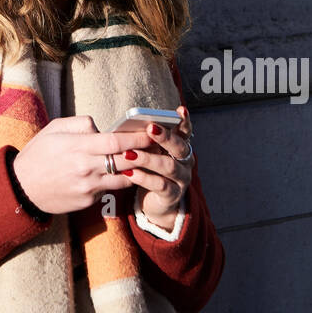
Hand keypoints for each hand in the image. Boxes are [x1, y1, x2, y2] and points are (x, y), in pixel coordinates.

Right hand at [12, 115, 156, 215]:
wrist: (22, 188)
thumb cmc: (38, 154)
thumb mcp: (54, 129)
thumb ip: (81, 124)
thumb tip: (103, 128)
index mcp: (78, 147)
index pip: (116, 142)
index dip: (136, 138)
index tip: (150, 132)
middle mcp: (86, 169)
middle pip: (125, 161)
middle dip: (144, 153)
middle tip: (159, 146)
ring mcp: (88, 188)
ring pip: (123, 179)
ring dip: (137, 170)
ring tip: (148, 161)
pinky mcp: (88, 202)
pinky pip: (109, 189)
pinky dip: (118, 181)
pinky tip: (125, 174)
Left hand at [130, 105, 193, 228]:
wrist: (153, 202)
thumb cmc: (150, 170)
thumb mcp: (149, 153)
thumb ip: (144, 140)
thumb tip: (126, 125)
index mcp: (180, 147)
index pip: (185, 131)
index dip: (184, 121)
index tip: (180, 110)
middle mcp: (185, 162)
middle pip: (179, 147)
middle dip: (165, 137)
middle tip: (151, 128)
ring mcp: (181, 179)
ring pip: (169, 166)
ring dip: (148, 158)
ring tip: (130, 153)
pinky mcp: (172, 195)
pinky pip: (160, 185)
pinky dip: (144, 178)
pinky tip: (130, 172)